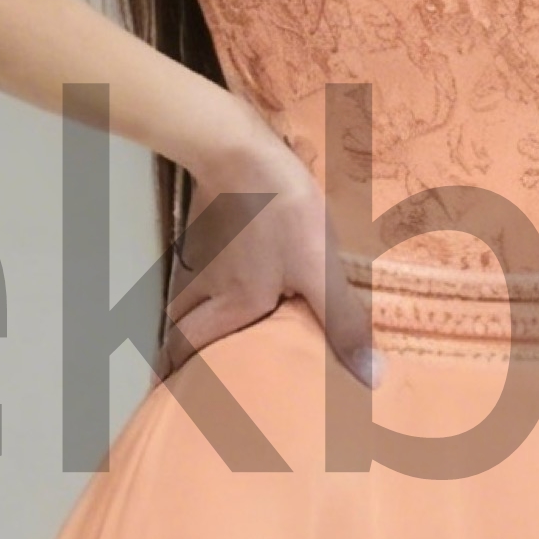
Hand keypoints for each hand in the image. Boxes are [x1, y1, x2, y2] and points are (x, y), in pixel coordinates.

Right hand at [157, 122, 381, 386]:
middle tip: (186, 363)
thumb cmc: (281, 213)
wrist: (238, 147)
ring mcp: (204, 252)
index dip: (174, 372)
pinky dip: (203, 276)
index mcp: (233, 306)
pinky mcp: (207, 222)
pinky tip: (223, 270)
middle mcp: (209, 285)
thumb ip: (343, 323)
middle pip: (180, 323)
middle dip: (178, 347)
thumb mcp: (319, 270)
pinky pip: (199, 261)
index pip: (189, 347)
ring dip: (188, 312)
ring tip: (204, 324)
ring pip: (187, 291)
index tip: (166, 390)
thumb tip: (372, 381)